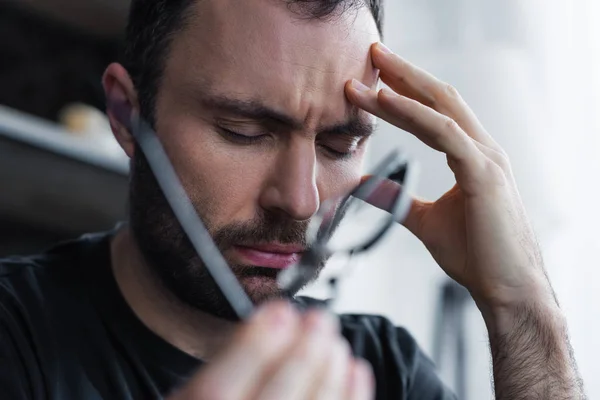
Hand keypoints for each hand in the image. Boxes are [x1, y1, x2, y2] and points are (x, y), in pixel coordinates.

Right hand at [169, 302, 373, 399]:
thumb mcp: (193, 391)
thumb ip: (223, 366)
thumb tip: (272, 322)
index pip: (217, 391)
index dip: (253, 348)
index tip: (279, 312)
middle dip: (302, 354)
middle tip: (319, 319)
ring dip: (329, 375)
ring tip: (335, 343)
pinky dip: (351, 398)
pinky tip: (355, 371)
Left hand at [345, 43, 554, 312]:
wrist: (505, 290)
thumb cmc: (475, 255)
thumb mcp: (426, 220)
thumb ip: (399, 200)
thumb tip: (368, 187)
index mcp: (472, 156)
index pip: (435, 111)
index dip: (405, 91)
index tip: (374, 78)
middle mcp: (482, 149)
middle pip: (440, 97)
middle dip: (405, 73)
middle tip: (373, 53)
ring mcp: (486, 158)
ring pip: (441, 107)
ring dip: (402, 86)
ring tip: (370, 71)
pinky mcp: (484, 174)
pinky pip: (444, 133)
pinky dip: (413, 114)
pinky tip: (387, 101)